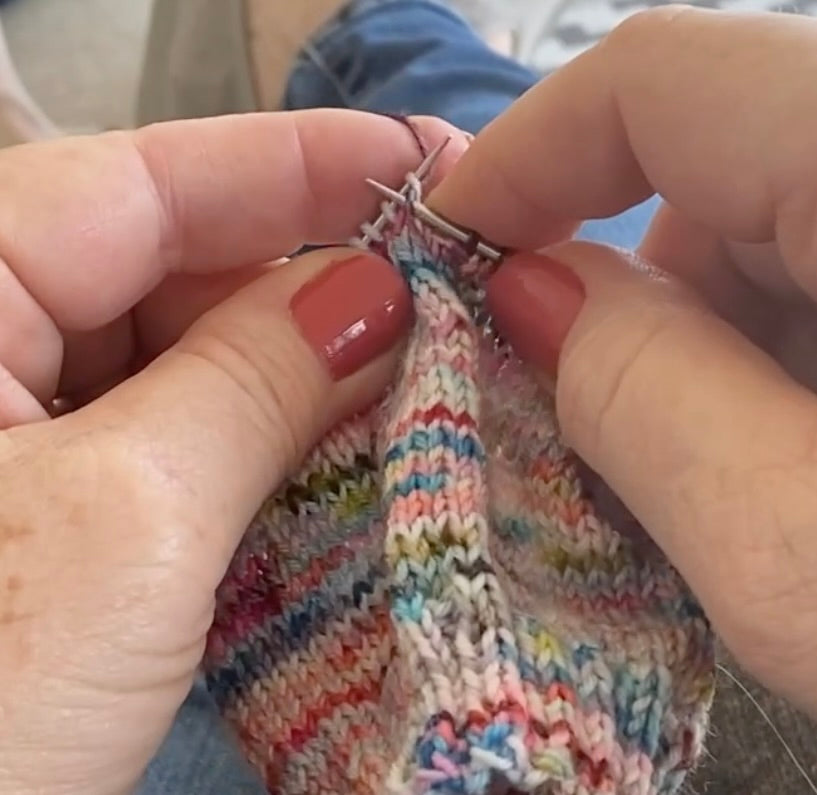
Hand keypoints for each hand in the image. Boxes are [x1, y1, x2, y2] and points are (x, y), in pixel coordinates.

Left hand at [0, 110, 464, 794]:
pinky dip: (263, 432)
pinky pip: (177, 428)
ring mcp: (17, 427)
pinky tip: (345, 433)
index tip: (420, 163)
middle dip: (312, 275)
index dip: (295, 163)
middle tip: (442, 291)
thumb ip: (252, 386)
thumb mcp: (129, 525)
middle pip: (172, 265)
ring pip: (184, 352)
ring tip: (415, 365)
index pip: (142, 182)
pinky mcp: (56, 498)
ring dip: (301, 364)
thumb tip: (378, 297)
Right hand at [433, 7, 816, 713]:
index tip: (452, 252)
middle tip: (601, 435)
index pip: (665, 78)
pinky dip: (791, 360)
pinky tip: (810, 468)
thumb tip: (524, 300)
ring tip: (738, 484)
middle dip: (632, 297)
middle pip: (727, 166)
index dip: (525, 154)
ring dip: (717, 346)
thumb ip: (652, 413)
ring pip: (791, 224)